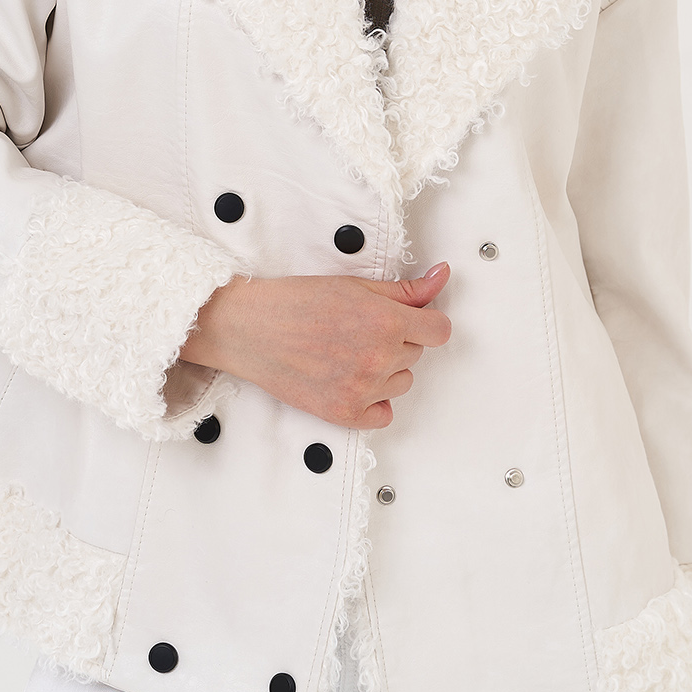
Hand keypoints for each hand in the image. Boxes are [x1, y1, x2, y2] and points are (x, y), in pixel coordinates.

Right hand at [182, 263, 451, 429]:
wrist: (249, 328)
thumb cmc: (296, 301)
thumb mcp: (355, 285)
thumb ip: (405, 289)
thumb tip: (442, 277)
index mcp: (386, 321)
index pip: (439, 331)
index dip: (427, 322)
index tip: (412, 320)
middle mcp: (379, 357)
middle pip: (416, 354)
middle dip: (397, 340)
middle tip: (360, 329)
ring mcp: (362, 389)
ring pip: (401, 383)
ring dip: (386, 370)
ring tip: (349, 352)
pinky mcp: (343, 413)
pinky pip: (383, 414)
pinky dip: (374, 400)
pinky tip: (351, 381)